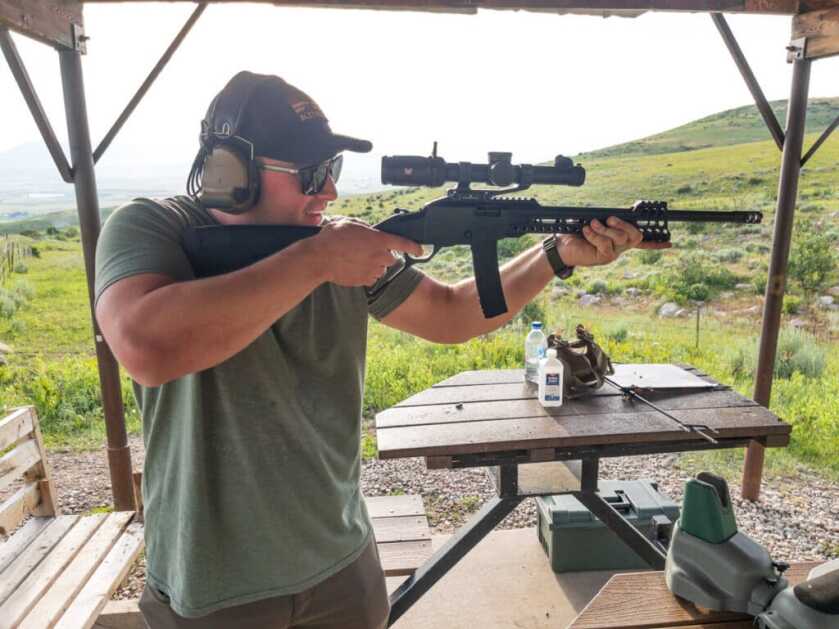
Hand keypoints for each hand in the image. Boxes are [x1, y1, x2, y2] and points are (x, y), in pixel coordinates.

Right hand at [312, 218, 423, 286]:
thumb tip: (370, 232)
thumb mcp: (351, 223)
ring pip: (381, 269)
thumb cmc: (333, 238)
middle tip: (368, 251)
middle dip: (383, 255)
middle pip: (391, 258)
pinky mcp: (365, 281)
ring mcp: (373, 270)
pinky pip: (371, 278)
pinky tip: (354, 267)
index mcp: (378, 240)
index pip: (404, 244)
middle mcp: (379, 256)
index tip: (421, 250)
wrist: (320, 258)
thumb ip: (366, 228)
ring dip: (374, 265)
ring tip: (357, 259)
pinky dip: (366, 274)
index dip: (415, 247)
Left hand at [556, 217, 671, 266]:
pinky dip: (594, 234)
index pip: (641, 241)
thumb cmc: (575, 233)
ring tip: (592, 224)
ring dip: (605, 229)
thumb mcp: (593, 222)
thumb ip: (606, 219)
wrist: (560, 247)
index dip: (656, 242)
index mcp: (618, 238)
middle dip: (625, 225)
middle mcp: (619, 247)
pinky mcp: (604, 258)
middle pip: (636, 236)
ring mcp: (613, 253)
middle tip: (610, 219)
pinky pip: (605, 244)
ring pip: (620, 239)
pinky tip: (586, 230)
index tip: (670, 242)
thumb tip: (612, 214)